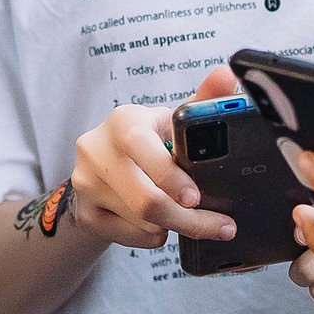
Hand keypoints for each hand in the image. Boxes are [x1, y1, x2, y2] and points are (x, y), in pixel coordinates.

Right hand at [70, 64, 240, 249]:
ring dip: (176, 225)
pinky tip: (160, 222)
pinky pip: (134, 237)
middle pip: (147, 199)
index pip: (142, 147)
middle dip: (190, 219)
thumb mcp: (171, 120)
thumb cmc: (147, 142)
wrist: (101, 168)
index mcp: (123, 121)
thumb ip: (201, 102)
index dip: (171, 176)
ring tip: (189, 217)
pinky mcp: (86, 213)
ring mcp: (86, 184)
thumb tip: (228, 75)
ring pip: (145, 221)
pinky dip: (156, 235)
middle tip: (221, 227)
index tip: (196, 197)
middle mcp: (97, 149)